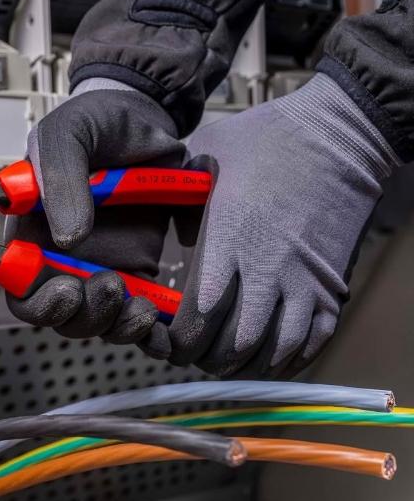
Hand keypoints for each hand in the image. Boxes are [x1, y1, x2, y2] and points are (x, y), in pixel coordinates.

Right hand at [6, 80, 199, 352]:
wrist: (145, 122)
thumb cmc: (96, 123)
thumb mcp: (69, 134)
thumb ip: (60, 177)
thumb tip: (68, 237)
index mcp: (31, 229)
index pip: (19, 284)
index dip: (36, 301)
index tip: (65, 291)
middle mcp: (61, 255)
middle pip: (59, 312)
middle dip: (83, 315)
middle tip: (110, 286)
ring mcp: (100, 265)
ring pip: (96, 319)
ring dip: (115, 323)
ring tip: (139, 305)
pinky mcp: (135, 269)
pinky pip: (132, 310)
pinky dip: (142, 323)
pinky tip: (156, 311)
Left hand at [147, 73, 400, 377]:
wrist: (337, 134)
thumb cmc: (266, 140)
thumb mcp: (204, 157)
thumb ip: (177, 196)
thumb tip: (163, 229)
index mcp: (228, 239)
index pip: (199, 315)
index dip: (180, 341)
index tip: (168, 343)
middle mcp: (266, 269)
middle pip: (234, 342)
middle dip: (208, 360)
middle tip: (194, 357)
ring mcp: (304, 280)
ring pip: (273, 349)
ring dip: (246, 366)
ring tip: (228, 364)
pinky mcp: (333, 283)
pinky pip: (314, 340)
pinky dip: (288, 359)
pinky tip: (269, 359)